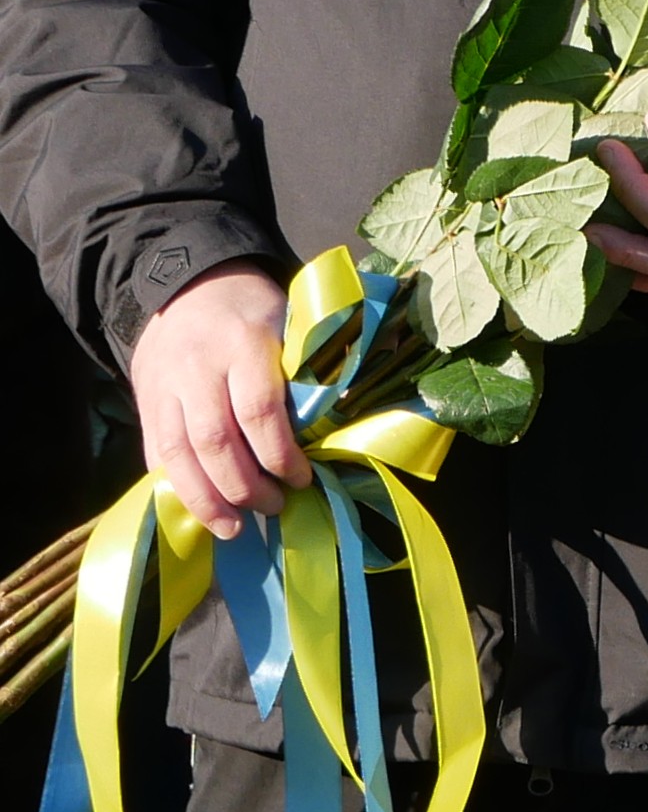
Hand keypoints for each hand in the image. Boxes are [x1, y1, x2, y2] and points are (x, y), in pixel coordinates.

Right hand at [129, 261, 303, 528]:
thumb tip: (338, 426)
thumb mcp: (290, 324)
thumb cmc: (255, 310)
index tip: (303, 479)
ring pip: (176, 454)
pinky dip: (177, 485)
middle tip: (274, 507)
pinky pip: (155, 451)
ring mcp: (163, 386)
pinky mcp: (144, 400)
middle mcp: (197, 367)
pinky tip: (200, 509)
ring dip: (206, 499)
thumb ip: (305, 373)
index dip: (281, 455)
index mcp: (243, 343)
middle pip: (214, 441)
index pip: (259, 411)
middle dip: (245, 486)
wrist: (188, 284)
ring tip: (233, 528)